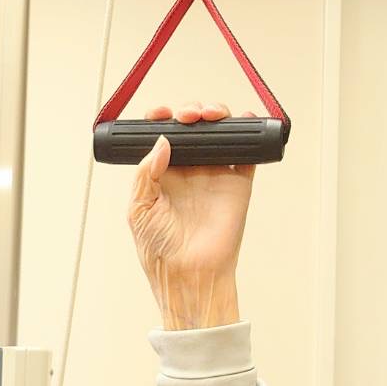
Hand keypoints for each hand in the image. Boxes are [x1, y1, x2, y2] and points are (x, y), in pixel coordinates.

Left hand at [129, 100, 254, 329]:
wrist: (189, 273)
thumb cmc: (159, 249)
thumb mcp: (138, 209)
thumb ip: (146, 173)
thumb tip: (162, 141)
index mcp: (161, 175)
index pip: (161, 137)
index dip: (160, 119)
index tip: (160, 113)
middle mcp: (188, 171)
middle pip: (193, 128)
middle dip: (190, 112)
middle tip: (189, 116)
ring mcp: (214, 174)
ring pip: (219, 132)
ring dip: (216, 115)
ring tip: (210, 115)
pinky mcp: (237, 183)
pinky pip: (245, 152)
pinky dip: (248, 130)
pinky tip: (242, 119)